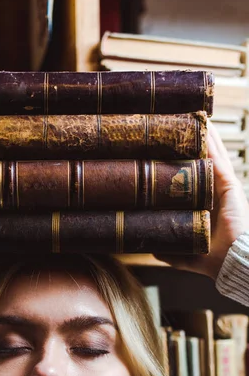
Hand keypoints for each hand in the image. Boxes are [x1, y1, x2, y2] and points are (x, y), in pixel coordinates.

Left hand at [155, 120, 248, 279]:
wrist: (228, 262)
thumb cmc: (208, 259)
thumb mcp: (178, 252)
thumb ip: (165, 246)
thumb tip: (145, 244)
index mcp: (200, 204)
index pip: (187, 177)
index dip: (177, 162)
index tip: (164, 148)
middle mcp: (211, 192)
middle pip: (199, 160)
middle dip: (189, 142)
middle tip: (175, 122)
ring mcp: (221, 186)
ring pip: (210, 154)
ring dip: (201, 135)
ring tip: (189, 113)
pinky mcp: (229, 185)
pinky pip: (218, 158)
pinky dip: (212, 142)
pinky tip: (205, 125)